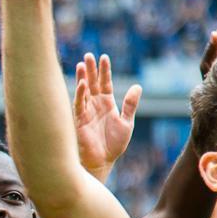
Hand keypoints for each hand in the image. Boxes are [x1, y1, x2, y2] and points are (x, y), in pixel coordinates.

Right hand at [70, 52, 141, 176]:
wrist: (102, 161)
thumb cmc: (113, 145)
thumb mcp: (126, 123)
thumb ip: (130, 105)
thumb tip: (137, 86)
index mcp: (107, 104)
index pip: (105, 83)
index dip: (104, 71)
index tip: (104, 57)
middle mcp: (95, 105)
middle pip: (92, 83)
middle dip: (91, 69)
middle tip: (89, 55)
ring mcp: (86, 111)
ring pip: (83, 90)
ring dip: (82, 77)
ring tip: (82, 63)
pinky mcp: (78, 119)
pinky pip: (78, 104)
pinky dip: (79, 93)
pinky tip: (82, 84)